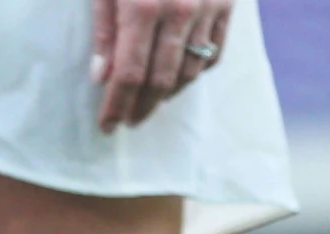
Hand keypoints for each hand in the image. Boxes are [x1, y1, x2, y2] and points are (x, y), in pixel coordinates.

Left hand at [91, 0, 231, 131]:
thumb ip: (104, 27)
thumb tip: (102, 78)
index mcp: (143, 7)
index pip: (129, 74)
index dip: (117, 106)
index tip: (108, 126)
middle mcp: (179, 12)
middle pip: (160, 80)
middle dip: (141, 107)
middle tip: (129, 120)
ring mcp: (207, 8)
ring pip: (188, 71)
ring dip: (167, 93)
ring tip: (150, 99)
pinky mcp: (226, 4)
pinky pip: (214, 53)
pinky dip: (195, 72)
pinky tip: (178, 75)